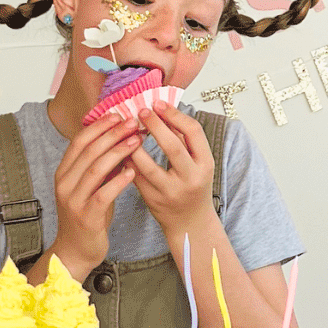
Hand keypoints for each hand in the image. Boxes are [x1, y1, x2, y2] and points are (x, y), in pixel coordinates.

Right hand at [51, 113, 141, 278]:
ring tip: (137, 140)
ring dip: (118, 152)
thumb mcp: (90, 187)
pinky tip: (133, 171)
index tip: (119, 114)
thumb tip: (120, 140)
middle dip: (112, 134)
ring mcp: (73, 200)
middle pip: (88, 151)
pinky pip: (103, 194)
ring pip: (95, 169)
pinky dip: (118, 181)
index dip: (99, 126)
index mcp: (64, 172)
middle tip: (133, 122)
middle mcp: (65, 183)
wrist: (76, 251)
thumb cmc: (87, 216)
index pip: (80, 141)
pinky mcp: (86, 216)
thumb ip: (100, 166)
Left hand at [129, 100, 214, 239]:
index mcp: (206, 164)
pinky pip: (136, 178)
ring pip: (148, 166)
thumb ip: (184, 140)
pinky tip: (121, 149)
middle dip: (155, 125)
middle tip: (141, 111)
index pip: (194, 132)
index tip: (159, 104)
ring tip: (127, 130)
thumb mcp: (198, 163)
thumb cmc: (193, 186)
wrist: (191, 223)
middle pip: (173, 146)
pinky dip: (127, 162)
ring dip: (134, 145)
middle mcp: (191, 178)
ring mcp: (171, 192)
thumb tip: (163, 110)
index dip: (175, 115)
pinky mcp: (153, 201)